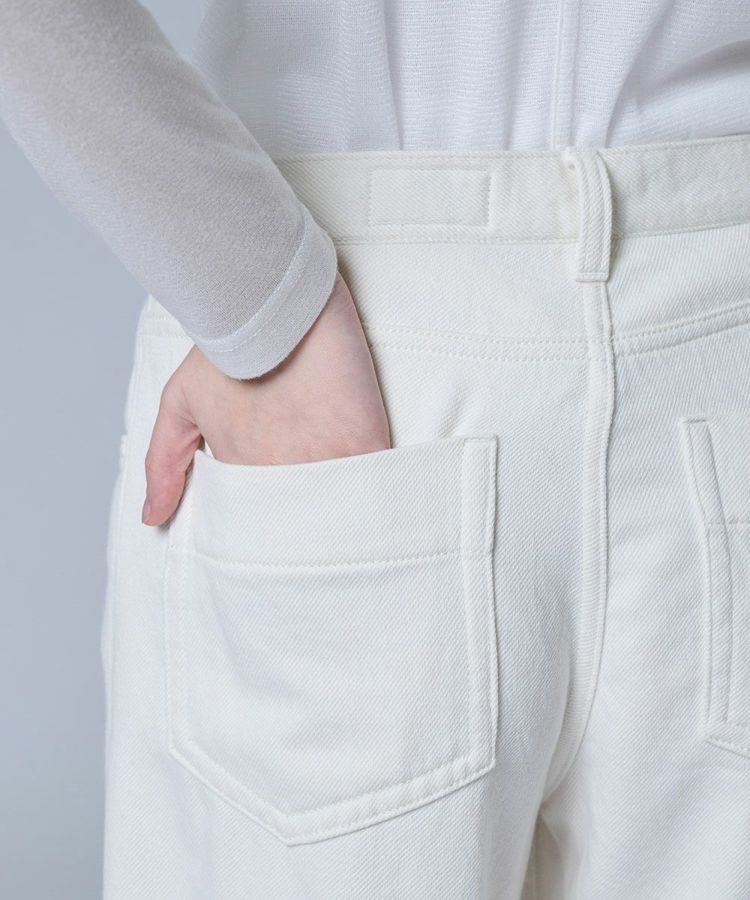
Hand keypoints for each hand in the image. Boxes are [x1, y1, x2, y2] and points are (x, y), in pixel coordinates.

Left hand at [141, 272, 390, 524]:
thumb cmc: (228, 342)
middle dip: (310, 530)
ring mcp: (325, 460)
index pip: (260, 518)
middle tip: (320, 535)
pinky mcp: (365, 441)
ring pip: (340, 508)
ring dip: (346, 514)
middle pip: (301, 522)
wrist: (275, 299)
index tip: (285, 530)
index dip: (275, 524)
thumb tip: (153, 516)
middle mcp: (281, 473)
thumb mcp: (182, 400)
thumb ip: (164, 461)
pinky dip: (379, 494)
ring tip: (356, 522)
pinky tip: (381, 499)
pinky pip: (376, 484)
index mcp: (242, 469)